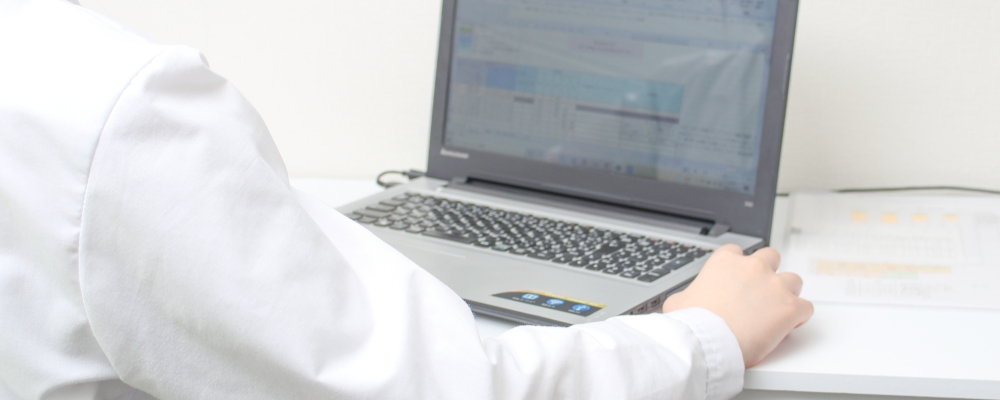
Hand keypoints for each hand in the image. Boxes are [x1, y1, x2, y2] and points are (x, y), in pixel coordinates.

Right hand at [662, 244, 812, 366]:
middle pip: (772, 257)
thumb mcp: (678, 302)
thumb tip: (683, 302)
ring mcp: (774, 286)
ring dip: (787, 293)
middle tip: (761, 292)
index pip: (737, 252)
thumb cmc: (692, 324)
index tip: (738, 281)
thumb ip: (687, 295)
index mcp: (725, 262)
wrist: (707, 343)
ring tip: (777, 311)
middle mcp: (753, 268)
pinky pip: (806, 307)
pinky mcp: (790, 308)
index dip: (738, 267)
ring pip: (793, 280)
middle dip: (769, 272)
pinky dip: (799, 317)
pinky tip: (789, 326)